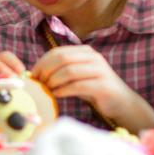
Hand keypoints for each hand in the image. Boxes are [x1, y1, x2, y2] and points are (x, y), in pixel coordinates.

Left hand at [31, 45, 153, 131]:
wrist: (120, 102)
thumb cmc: (93, 89)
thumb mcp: (76, 76)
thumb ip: (60, 70)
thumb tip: (35, 73)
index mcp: (85, 51)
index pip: (58, 52)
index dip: (42, 63)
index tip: (33, 75)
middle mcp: (93, 57)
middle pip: (62, 58)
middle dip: (46, 71)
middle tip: (38, 83)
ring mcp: (100, 70)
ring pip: (69, 71)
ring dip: (53, 81)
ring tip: (47, 89)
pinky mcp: (103, 85)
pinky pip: (78, 85)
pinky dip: (63, 90)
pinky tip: (56, 95)